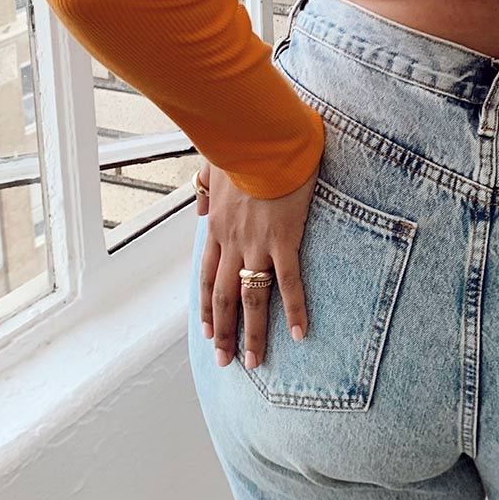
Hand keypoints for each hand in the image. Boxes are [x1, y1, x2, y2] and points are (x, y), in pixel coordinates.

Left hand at [194, 156, 317, 367]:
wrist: (262, 138)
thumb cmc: (240, 147)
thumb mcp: (211, 169)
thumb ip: (202, 191)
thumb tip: (197, 210)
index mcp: (216, 228)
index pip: (206, 277)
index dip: (206, 308)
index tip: (208, 333)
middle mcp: (232, 242)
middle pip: (224, 298)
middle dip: (224, 333)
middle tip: (226, 362)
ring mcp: (257, 244)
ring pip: (251, 298)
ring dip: (252, 333)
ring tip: (255, 362)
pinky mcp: (284, 240)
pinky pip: (290, 282)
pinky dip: (295, 310)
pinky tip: (300, 334)